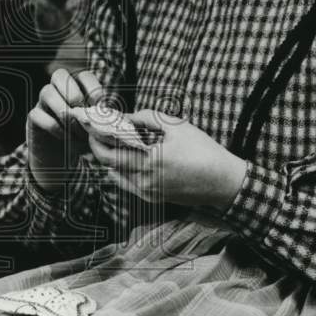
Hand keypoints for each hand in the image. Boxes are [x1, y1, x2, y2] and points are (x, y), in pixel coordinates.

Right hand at [26, 69, 104, 190]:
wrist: (61, 157)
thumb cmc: (82, 137)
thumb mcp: (96, 128)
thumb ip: (102, 119)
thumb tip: (114, 116)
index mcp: (77, 86)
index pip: (83, 75)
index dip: (93, 88)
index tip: (100, 107)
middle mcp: (57, 88)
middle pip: (59, 74)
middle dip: (74, 95)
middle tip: (84, 117)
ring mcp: (43, 101)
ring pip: (46, 91)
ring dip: (64, 113)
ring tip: (77, 132)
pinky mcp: (33, 117)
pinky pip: (38, 114)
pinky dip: (54, 127)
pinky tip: (66, 138)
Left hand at [85, 108, 246, 210]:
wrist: (224, 182)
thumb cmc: (204, 152)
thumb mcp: (177, 126)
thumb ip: (147, 118)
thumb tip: (127, 116)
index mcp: (148, 162)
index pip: (108, 153)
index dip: (95, 139)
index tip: (90, 125)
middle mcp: (143, 181)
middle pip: (108, 165)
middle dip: (98, 148)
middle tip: (97, 132)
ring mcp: (148, 193)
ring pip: (116, 176)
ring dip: (110, 159)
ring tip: (111, 142)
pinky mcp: (153, 199)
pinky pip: (128, 184)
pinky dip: (122, 170)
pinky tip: (127, 157)